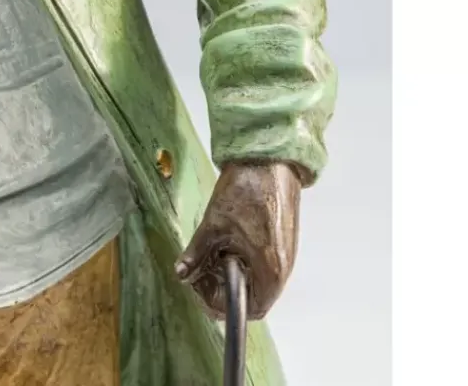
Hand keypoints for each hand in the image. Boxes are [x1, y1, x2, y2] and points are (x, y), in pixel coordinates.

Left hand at [175, 161, 301, 319]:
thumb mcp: (213, 225)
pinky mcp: (282, 241)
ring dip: (231, 272)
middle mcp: (283, 269)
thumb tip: (182, 272)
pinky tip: (224, 242)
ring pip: (255, 278)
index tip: (200, 289)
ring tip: (209, 252)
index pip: (249, 308)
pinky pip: (261, 263)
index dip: (221, 303)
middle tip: (199, 270)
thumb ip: (197, 254)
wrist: (268, 158)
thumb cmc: (246, 190)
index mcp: (271, 271)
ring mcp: (285, 255)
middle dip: (222, 287)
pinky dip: (241, 259)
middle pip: (252, 295)